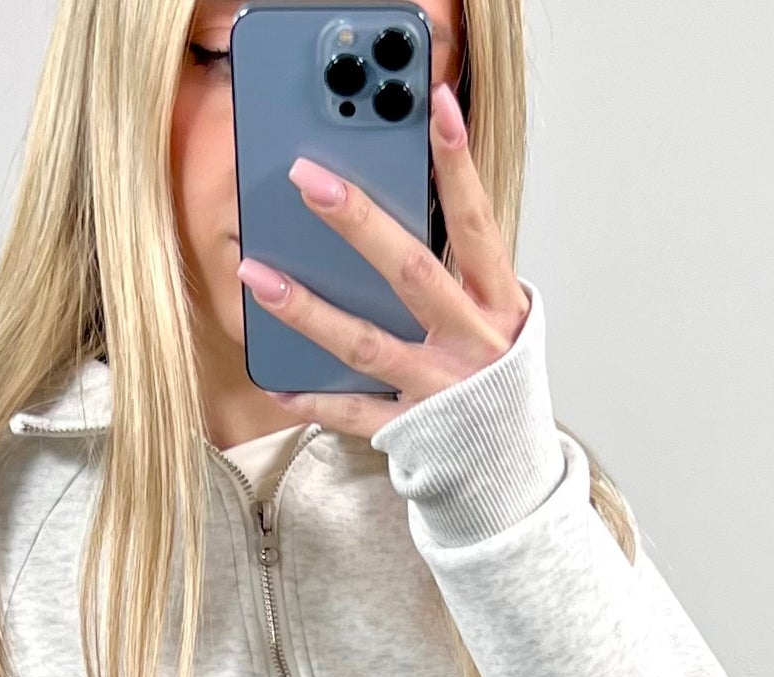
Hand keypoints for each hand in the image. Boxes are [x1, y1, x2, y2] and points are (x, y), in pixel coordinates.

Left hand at [235, 83, 527, 440]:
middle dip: (360, 224)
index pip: (476, 223)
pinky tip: (277, 380)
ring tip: (260, 274)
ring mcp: (439, 390)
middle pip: (412, 273)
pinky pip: (356, 414)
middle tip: (311, 181)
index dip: (458, 165)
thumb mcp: (496, 317)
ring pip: (368, 344)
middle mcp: (471, 344)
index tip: (435, 106)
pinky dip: (315, 400)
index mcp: (498, 306)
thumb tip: (399, 210)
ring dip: (309, 309)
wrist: (512, 472)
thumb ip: (460, 270)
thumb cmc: (498, 381)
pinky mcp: (413, 433)